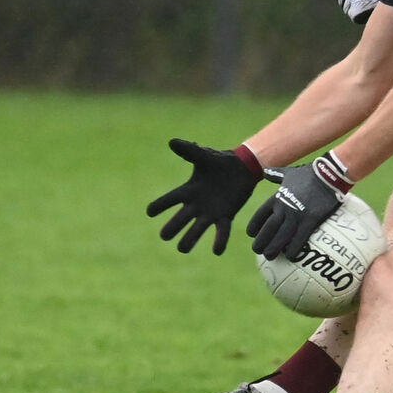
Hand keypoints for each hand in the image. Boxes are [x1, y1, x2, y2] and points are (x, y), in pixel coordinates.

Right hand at [146, 138, 259, 254]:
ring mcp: (210, 212)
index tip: (150, 211)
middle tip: (165, 236)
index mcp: (188, 190)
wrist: (243, 167)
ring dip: (189, 240)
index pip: (169, 200)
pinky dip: (219, 241)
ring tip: (182, 249)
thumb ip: (189, 150)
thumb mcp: (204, 155)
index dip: (159, 206)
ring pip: (196, 230)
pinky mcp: (225, 216)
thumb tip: (172, 141)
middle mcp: (196, 204)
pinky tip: (216, 251)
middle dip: (171, 228)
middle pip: (179, 220)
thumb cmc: (220, 161)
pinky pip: (221, 232)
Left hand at [247, 152, 351, 260]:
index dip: (254, 226)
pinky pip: (300, 238)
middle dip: (261, 241)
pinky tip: (290, 256)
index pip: (260, 215)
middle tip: (258, 250)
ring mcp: (297, 214)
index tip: (252, 234)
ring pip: (281, 236)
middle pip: (268, 229)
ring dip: (274, 248)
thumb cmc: (309, 173)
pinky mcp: (311, 219)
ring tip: (270, 257)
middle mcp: (284, 207)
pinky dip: (293, 248)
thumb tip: (264, 171)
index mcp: (277, 197)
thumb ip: (276, 174)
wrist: (328, 173)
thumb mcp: (289, 173)